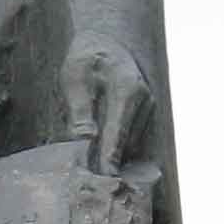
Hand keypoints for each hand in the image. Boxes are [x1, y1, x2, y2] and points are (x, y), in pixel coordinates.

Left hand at [60, 35, 151, 172]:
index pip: (117, 134)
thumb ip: (79, 108)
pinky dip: (118, 148)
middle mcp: (144, 101)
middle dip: (109, 162)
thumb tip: (85, 137)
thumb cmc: (86, 60)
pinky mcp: (146, 114)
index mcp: (126, 91)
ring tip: (91, 167)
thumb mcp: (74, 77)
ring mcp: (148, 107)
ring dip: (114, 155)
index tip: (103, 180)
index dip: (109, 160)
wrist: (106, 43)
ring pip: (132, 144)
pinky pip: (133, 139)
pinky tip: (101, 153)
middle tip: (88, 179)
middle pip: (127, 143)